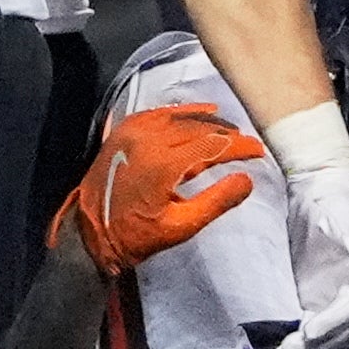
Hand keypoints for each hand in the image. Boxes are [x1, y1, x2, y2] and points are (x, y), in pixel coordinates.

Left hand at [53, 103, 263, 276]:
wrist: (89, 231)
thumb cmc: (136, 235)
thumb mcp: (180, 227)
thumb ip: (216, 202)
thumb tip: (247, 180)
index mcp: (163, 163)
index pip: (212, 145)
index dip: (238, 147)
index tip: (259, 150)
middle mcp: (148, 139)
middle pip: (198, 128)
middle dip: (227, 134)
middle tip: (248, 142)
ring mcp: (133, 131)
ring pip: (180, 117)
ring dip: (207, 121)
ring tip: (230, 129)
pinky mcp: (124, 130)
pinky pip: (159, 113)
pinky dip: (182, 113)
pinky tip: (198, 114)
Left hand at [273, 120, 348, 348]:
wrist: (320, 198)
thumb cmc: (333, 203)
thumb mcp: (340, 211)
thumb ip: (348, 232)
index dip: (332, 320)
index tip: (308, 330)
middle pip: (339, 329)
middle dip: (315, 344)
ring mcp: (334, 300)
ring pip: (325, 335)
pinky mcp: (316, 302)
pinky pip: (311, 329)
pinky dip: (298, 343)